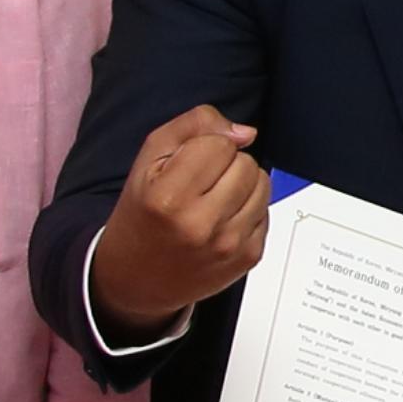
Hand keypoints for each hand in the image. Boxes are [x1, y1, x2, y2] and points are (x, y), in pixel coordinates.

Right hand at [93, 106, 267, 333]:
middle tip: (200, 184)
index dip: (206, 147)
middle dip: (226, 165)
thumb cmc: (142, 214)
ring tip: (212, 200)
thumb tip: (245, 132)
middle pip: (246, 164)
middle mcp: (200, 224)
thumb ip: (195, 125)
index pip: (220, 144)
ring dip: (242, 185)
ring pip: (263, 184)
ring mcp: (228, 244)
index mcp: (169, 197)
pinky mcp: (248, 257)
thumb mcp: (149, 158)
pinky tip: (222, 221)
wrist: (136, 276)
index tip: (189, 164)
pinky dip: (248, 211)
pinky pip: (266, 212)